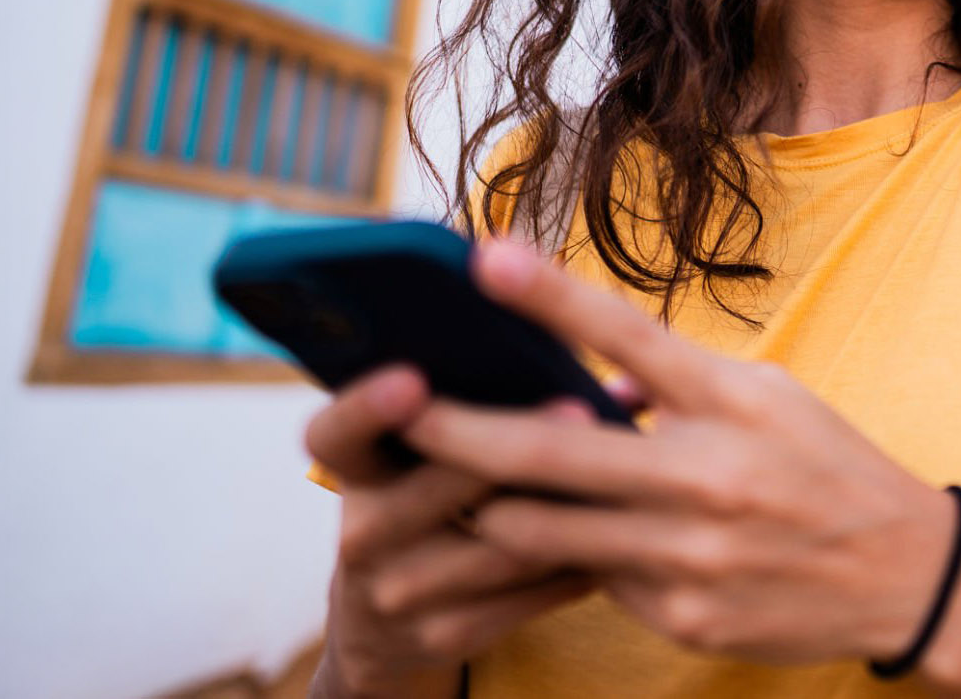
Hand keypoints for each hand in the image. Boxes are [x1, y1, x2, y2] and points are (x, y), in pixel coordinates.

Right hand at [302, 365, 603, 697]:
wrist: (384, 622)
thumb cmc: (429, 499)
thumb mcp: (419, 454)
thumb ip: (475, 394)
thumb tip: (568, 323)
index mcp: (353, 472)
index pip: (331, 435)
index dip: (364, 408)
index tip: (411, 378)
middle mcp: (363, 534)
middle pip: (435, 489)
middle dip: (510, 445)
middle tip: (579, 407)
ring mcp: (400, 593)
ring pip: (498, 544)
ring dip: (567, 502)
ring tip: (628, 462)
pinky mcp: (446, 636)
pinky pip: (527, 593)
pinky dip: (579, 556)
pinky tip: (623, 525)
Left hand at [397, 234, 960, 666]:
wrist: (909, 576)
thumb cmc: (826, 467)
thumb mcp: (767, 396)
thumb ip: (678, 382)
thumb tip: (586, 368)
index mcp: (732, 404)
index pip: (628, 337)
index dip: (552, 296)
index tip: (483, 257)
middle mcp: (708, 480)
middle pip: (552, 455)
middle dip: (460, 434)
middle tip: (401, 411)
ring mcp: (689, 560)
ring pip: (546, 534)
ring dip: (490, 508)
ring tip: (449, 486)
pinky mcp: (681, 619)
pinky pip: (594, 582)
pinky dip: (572, 559)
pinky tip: (572, 546)